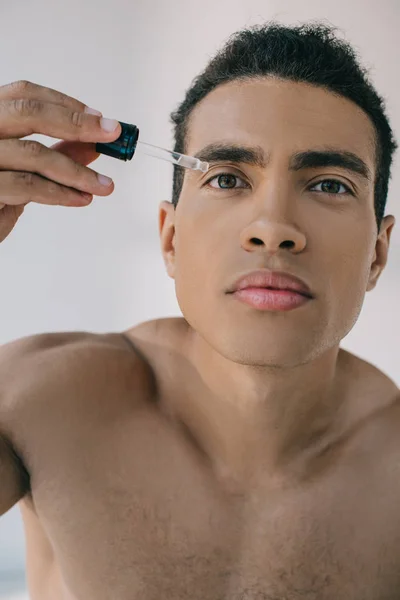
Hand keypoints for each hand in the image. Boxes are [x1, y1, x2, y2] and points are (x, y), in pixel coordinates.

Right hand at [0, 80, 121, 242]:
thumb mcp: (24, 170)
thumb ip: (54, 155)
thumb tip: (93, 145)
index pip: (24, 94)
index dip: (65, 104)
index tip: (99, 119)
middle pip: (28, 112)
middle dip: (77, 124)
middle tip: (111, 135)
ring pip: (34, 153)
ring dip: (78, 171)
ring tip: (104, 185)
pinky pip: (29, 186)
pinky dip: (62, 193)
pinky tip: (82, 198)